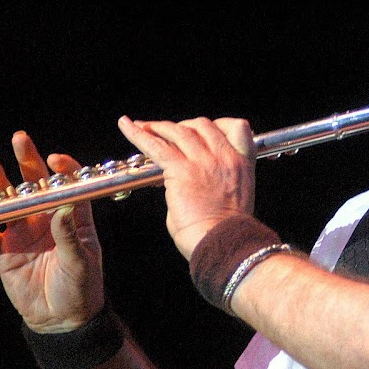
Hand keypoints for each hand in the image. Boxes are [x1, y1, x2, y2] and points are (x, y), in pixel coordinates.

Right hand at [0, 131, 104, 332]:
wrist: (61, 320)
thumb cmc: (81, 289)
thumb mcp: (80, 262)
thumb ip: (69, 235)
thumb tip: (63, 207)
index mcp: (72, 218)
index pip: (67, 185)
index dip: (62, 169)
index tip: (53, 159)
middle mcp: (46, 220)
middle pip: (34, 185)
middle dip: (27, 162)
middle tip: (19, 139)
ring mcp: (23, 234)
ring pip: (8, 202)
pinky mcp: (5, 252)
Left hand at [117, 116, 255, 259]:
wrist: (222, 244)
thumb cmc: (223, 233)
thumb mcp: (227, 200)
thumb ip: (208, 184)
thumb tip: (180, 185)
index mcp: (241, 165)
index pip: (238, 128)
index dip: (218, 125)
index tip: (204, 131)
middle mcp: (224, 157)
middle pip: (202, 125)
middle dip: (184, 126)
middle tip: (168, 132)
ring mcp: (203, 161)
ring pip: (178, 131)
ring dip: (159, 127)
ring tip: (144, 126)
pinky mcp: (181, 170)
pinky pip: (155, 145)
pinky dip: (138, 133)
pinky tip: (126, 125)